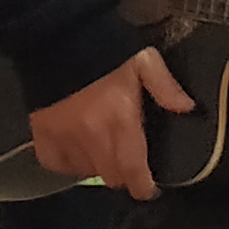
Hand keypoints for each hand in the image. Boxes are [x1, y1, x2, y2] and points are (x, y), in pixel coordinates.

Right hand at [27, 47, 193, 198]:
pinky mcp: (41, 134)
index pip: (132, 169)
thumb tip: (187, 109)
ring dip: (97, 166)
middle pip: (110, 176)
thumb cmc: (105, 51)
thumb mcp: (144, 62)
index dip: (142, 186)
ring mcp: (63, 138)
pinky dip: (67, 163)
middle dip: (124, 175)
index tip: (149, 190)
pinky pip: (55, 164)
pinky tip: (76, 150)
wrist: (56, 39)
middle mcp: (91, 136)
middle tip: (129, 163)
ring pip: (85, 172)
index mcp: (120, 121)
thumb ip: (165, 87)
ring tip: (104, 150)